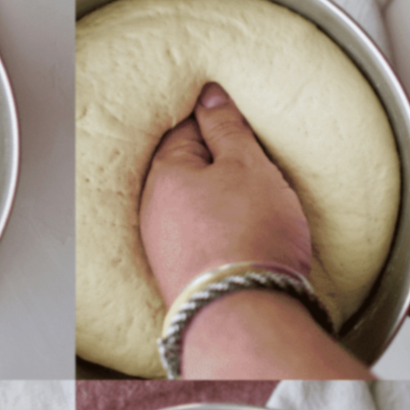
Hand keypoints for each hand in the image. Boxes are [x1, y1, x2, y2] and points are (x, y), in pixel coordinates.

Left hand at [139, 82, 311, 306]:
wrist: (245, 314)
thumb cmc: (249, 234)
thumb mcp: (246, 165)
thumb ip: (227, 128)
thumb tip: (210, 95)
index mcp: (163, 174)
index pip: (185, 128)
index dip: (216, 121)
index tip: (240, 121)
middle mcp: (153, 210)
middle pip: (186, 170)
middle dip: (218, 164)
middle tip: (256, 164)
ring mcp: (162, 246)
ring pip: (191, 206)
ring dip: (218, 200)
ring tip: (256, 204)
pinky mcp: (179, 275)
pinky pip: (197, 237)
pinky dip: (217, 230)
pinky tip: (241, 236)